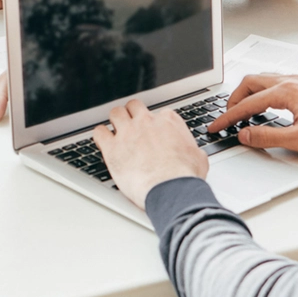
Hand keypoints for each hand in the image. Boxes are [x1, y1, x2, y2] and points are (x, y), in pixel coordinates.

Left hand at [94, 99, 208, 209]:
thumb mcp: (198, 158)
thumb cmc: (185, 176)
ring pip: (115, 113)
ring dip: (115, 120)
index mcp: (167, 121)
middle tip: (131, 124)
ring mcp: (128, 133)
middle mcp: (146, 122)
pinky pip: (99, 132)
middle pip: (134, 106)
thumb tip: (195, 154)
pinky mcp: (112, 148)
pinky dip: (99, 135)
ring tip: (115, 130)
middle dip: (132, 114)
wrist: (171, 189)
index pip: (157, 113)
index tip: (152, 131)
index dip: (154, 123)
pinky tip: (102, 141)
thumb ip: (192, 150)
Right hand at [209, 74, 297, 155]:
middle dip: (233, 100)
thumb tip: (244, 134)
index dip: (227, 117)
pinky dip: (262, 92)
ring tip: (241, 112)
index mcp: (286, 91)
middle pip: (250, 82)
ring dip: (248, 94)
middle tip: (226, 118)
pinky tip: (265, 106)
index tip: (215, 126)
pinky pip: (275, 82)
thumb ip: (267, 137)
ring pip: (263, 80)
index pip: (246, 104)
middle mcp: (291, 81)